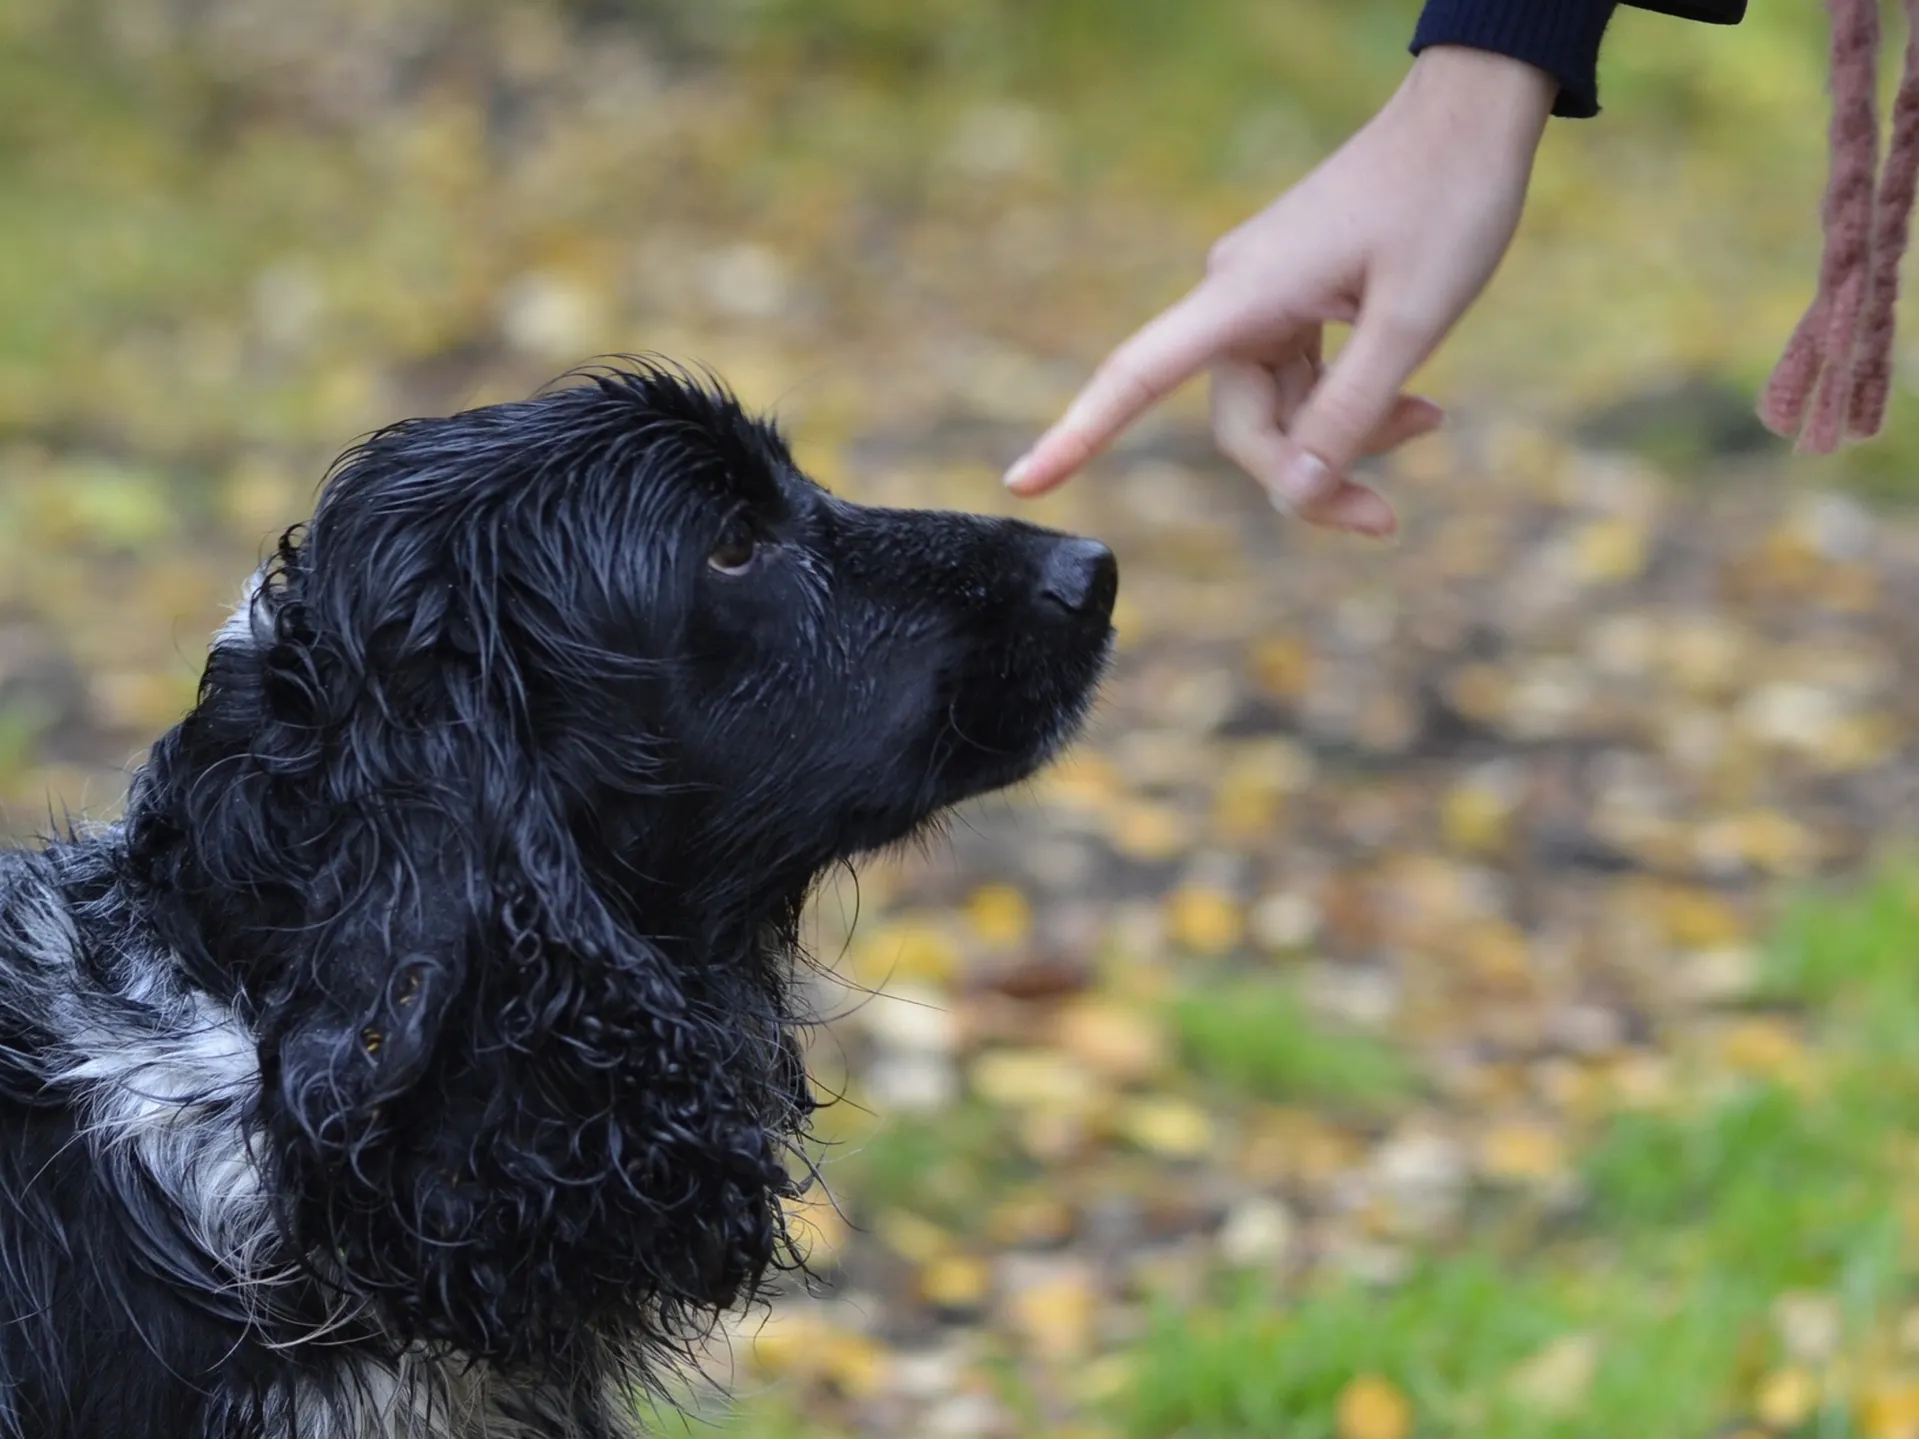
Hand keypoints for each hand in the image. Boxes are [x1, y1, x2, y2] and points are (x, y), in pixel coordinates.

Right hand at [1003, 45, 1557, 536]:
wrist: (1473, 116)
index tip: (1022, 482)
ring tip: (1430, 422)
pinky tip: (1417, 408)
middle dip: (1309, 477)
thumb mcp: (1412, 320)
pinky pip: (1303, 382)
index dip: (1078, 433)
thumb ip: (1349, 412)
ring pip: (1280, 413)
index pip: (1136, 375)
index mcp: (1241, 296)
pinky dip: (1350, 407)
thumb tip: (1293, 494)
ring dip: (1345, 441)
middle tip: (1385, 519)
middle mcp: (1235, 301)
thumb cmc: (1446, 201)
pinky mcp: (1293, 301)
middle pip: (1242, 428)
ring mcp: (1262, 301)